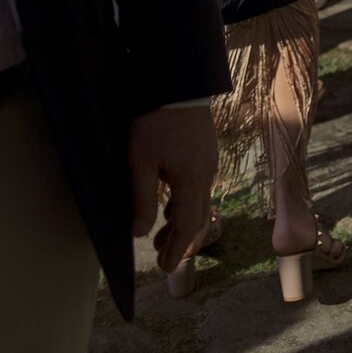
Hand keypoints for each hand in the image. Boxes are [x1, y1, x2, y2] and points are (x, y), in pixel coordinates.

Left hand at [128, 105, 218, 273]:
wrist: (180, 84)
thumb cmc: (157, 122)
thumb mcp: (141, 162)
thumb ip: (143, 200)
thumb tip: (140, 233)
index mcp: (192, 182)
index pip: (186, 227)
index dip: (176, 250)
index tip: (165, 268)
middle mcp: (206, 176)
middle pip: (198, 219)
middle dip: (181, 241)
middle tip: (162, 256)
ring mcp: (209, 163)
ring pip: (201, 203)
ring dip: (183, 223)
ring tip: (162, 232)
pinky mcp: (206, 153)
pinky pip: (201, 188)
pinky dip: (187, 204)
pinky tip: (171, 202)